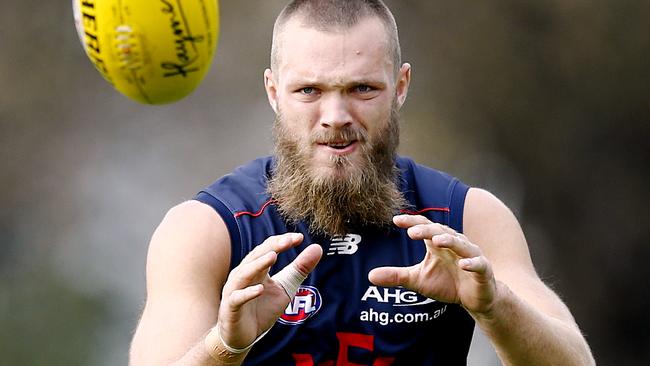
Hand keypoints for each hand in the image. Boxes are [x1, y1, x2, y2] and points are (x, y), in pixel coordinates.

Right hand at [218, 233, 321, 348]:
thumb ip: (300, 269)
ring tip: (273, 256)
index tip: (300, 238)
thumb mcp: (286, 287)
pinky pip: (238, 298)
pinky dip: (248, 292)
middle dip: (272, 247)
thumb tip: (318, 248)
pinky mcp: (231, 307)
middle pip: (256, 256)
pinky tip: (260, 289)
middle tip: (288, 241)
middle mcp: (243, 274)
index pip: (268, 248)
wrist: (244, 336)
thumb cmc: (263, 309)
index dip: (282, 242)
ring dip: (258, 264)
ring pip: (244, 273)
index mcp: (256, 268)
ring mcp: (235, 290)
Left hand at [368, 215, 496, 314]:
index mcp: (438, 243)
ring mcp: (470, 255)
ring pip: (460, 243)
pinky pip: (478, 264)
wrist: (475, 299)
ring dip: (449, 240)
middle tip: (411, 231)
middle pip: (440, 231)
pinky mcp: (483, 270)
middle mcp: (454, 244)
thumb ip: (396, 276)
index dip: (411, 221)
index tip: (395, 220)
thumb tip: (369, 276)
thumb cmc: (447, 284)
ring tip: (436, 241)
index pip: (424, 227)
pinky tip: (463, 264)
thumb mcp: (418, 280)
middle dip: (426, 230)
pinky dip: (471, 262)